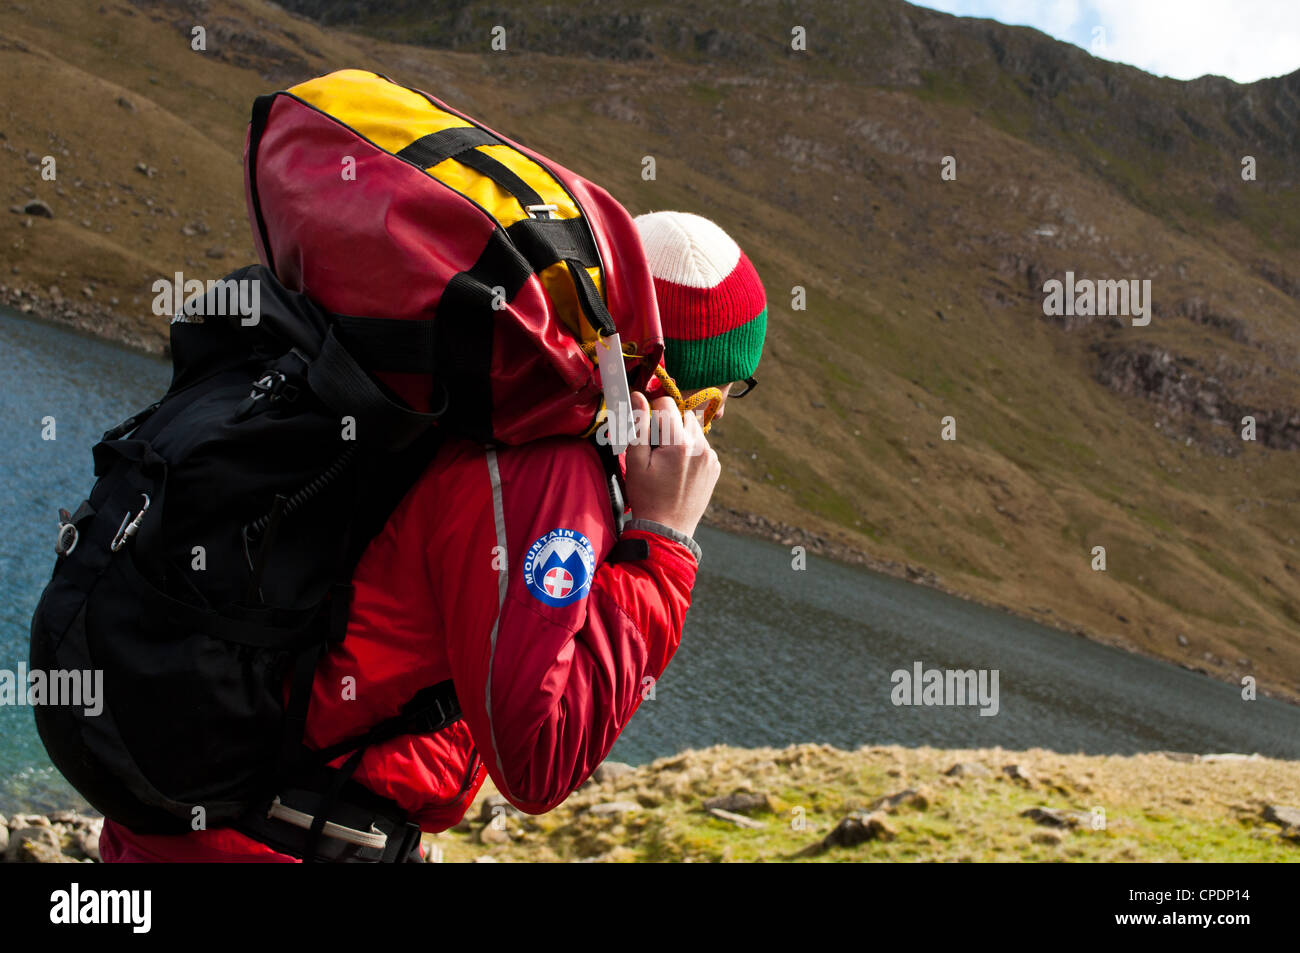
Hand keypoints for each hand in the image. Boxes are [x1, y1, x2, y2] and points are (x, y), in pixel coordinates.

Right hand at [623, 391, 720, 539]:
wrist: (667, 529)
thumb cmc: (647, 496)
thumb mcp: (635, 461)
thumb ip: (639, 425)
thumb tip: (638, 396)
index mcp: (679, 442)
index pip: (667, 404)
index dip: (653, 412)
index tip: (647, 429)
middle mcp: (701, 446)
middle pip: (684, 414)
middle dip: (669, 423)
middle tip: (656, 447)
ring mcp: (711, 457)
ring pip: (695, 429)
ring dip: (681, 435)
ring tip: (668, 459)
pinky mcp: (714, 467)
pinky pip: (702, 446)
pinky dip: (691, 450)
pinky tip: (679, 469)